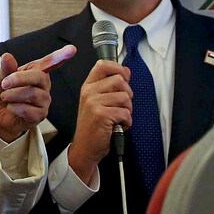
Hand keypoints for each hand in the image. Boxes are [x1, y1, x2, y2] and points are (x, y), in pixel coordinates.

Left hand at [0, 45, 76, 142]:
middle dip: (19, 79)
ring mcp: (44, 101)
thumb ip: (6, 69)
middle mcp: (44, 85)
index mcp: (37, 72)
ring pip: (33, 94)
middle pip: (39, 77)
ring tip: (5, 97)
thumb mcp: (1, 79)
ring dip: (13, 95)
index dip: (61, 56)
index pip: (50, 62)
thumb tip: (7, 57)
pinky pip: (29, 110)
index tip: (71, 49)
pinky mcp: (40, 115)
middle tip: (4, 83)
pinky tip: (12, 107)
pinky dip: (15, 108)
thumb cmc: (4, 94)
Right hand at [67, 60, 133, 185]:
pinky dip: (127, 122)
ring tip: (118, 118)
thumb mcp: (99, 102)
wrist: (85, 148)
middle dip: (127, 95)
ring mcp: (94, 103)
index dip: (118, 68)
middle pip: (120, 80)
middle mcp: (89, 92)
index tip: (123, 78)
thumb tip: (126, 71)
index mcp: (88, 86)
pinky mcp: (101, 115)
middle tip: (120, 107)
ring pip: (125, 97)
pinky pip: (125, 112)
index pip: (103, 64)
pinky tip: (118, 126)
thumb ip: (111, 85)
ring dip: (128, 110)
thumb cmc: (94, 126)